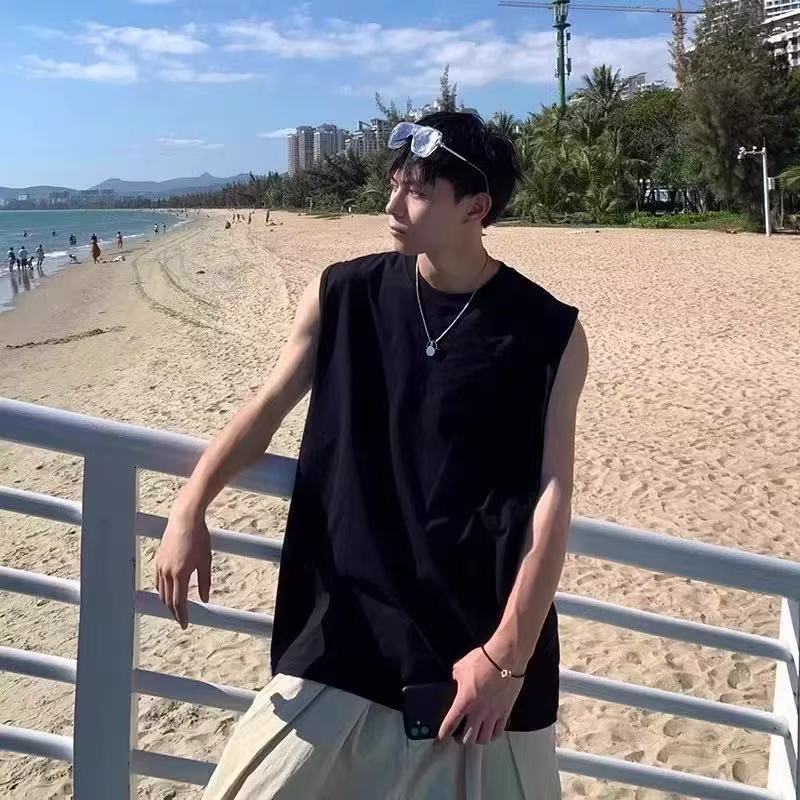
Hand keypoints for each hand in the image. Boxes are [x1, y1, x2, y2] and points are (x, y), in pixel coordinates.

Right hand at [154, 505, 211, 628]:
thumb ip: (205, 581)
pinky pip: (157, 581)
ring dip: (167, 602)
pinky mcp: (157, 560)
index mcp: (180, 574)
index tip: (185, 624)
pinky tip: (168, 592)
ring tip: (175, 609)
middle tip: (181, 619)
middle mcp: (167, 572)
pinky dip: (162, 590)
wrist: (185, 519)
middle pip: (168, 600)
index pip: (179, 602)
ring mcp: (160, 566)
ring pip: (161, 592)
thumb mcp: (206, 560)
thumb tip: (205, 599)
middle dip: (174, 612)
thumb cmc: (199, 538)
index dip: (182, 615)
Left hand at [438, 645, 524, 744]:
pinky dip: (493, 736)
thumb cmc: (485, 660)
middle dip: (461, 740)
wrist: (505, 658)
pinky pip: (498, 731)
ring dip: (477, 740)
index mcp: (464, 701)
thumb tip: (457, 679)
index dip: (443, 735)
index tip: (440, 740)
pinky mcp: (505, 711)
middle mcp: (478, 711)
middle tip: (458, 738)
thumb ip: (456, 677)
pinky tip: (490, 733)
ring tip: (474, 737)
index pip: (450, 723)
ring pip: (484, 739)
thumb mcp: (460, 667)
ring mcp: (493, 713)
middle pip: (468, 738)